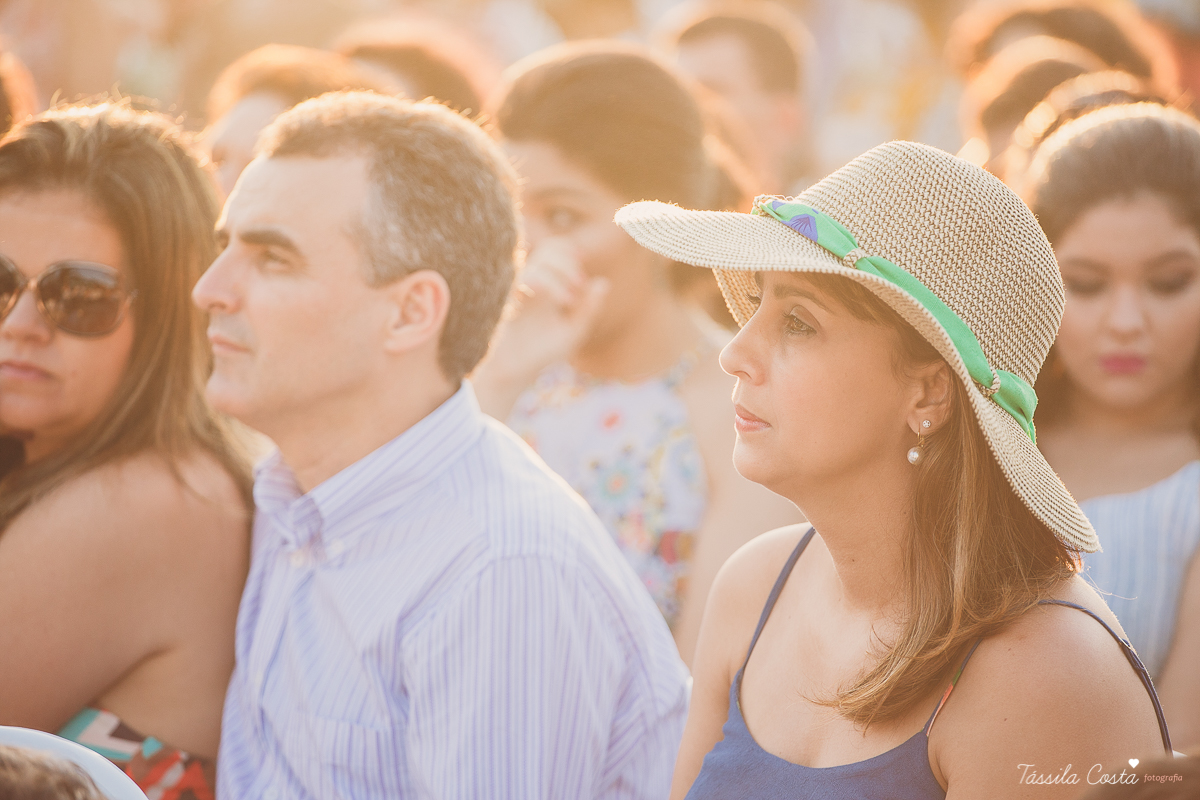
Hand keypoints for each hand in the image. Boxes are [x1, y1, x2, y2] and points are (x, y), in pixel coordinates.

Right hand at [473, 238, 608, 418]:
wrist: (516, 373)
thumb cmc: (542, 352)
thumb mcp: (573, 331)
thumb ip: (588, 309)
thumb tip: (603, 282)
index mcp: (547, 284)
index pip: (555, 251)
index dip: (569, 252)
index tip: (581, 264)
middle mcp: (531, 283)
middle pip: (546, 252)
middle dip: (566, 263)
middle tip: (578, 283)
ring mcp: (518, 291)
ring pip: (535, 265)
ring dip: (556, 277)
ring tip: (569, 299)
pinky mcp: (506, 302)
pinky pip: (519, 282)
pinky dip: (540, 284)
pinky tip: (554, 299)